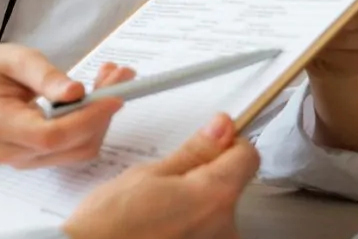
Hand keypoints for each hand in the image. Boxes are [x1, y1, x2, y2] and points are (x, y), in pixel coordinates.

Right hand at [0, 44, 133, 169]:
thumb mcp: (13, 58)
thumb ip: (44, 75)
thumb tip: (77, 92)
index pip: (50, 135)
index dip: (87, 119)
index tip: (114, 96)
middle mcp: (8, 151)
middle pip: (69, 146)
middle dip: (101, 114)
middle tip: (119, 76)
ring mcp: (21, 161)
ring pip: (76, 150)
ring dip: (100, 119)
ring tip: (108, 82)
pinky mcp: (34, 160)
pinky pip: (71, 149)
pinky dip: (89, 125)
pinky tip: (93, 99)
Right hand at [63, 113, 259, 238]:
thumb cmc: (111, 224)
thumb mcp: (148, 175)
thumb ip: (194, 152)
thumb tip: (221, 128)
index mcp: (214, 196)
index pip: (246, 155)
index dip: (226, 142)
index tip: (208, 140)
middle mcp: (226, 227)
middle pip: (229, 185)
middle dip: (202, 178)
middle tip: (163, 185)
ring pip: (215, 210)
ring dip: (194, 205)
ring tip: (157, 212)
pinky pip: (206, 232)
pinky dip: (188, 227)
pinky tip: (161, 229)